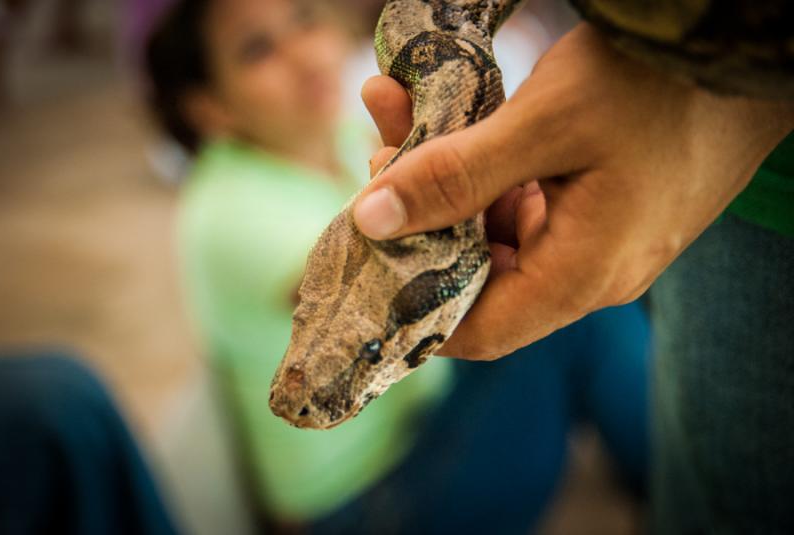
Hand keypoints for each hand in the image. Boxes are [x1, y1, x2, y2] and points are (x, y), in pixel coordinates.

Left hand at [354, 23, 793, 359]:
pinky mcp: (602, 210)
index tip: (358, 262)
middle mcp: (588, 275)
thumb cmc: (657, 86)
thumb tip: (373, 221)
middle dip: (417, 222)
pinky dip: (484, 170)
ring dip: (445, 184)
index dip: (411, 309)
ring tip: (403, 117)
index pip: (475, 333)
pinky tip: (457, 121)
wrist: (741, 54)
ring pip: (497, 234)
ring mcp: (598, 243)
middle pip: (478, 275)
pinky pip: (527, 205)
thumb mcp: (546, 124)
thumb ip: (457, 175)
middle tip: (379, 158)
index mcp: (578, 276)